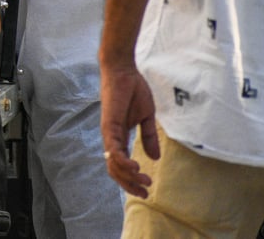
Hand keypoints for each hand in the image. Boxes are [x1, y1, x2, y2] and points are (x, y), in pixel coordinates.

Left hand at [100, 63, 159, 197]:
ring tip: (144, 180)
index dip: (132, 179)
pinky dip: (122, 161)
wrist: (124, 72)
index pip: (121, 165)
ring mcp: (108, 133)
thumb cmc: (134, 91)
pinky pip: (113, 149)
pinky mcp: (109, 125)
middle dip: (129, 184)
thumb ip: (148, 137)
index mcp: (118, 137)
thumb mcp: (146, 117)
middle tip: (145, 192)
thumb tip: (155, 157)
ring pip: (113, 163)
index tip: (147, 189)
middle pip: (114, 169)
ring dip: (128, 176)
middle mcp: (111, 138)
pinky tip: (135, 167)